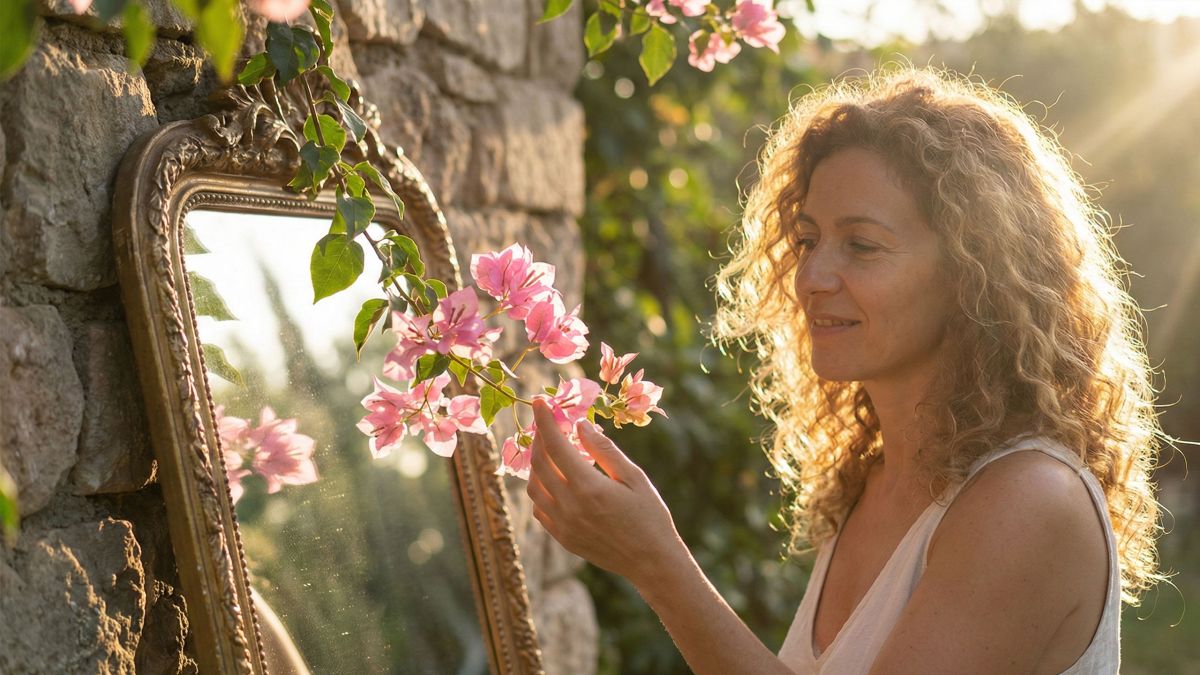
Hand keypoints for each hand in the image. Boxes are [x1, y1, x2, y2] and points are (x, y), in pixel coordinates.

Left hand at [526, 399, 683, 585]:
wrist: (652, 562)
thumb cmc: (650, 515)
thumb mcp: (634, 477)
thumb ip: (603, 450)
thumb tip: (579, 424)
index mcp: (588, 487)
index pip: (555, 445)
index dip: (545, 420)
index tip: (540, 401)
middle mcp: (569, 506)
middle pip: (539, 463)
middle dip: (539, 437)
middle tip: (547, 421)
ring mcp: (562, 525)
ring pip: (533, 486)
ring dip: (537, 463)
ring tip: (551, 449)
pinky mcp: (562, 538)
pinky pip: (539, 508)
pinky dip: (540, 488)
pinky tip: (555, 479)